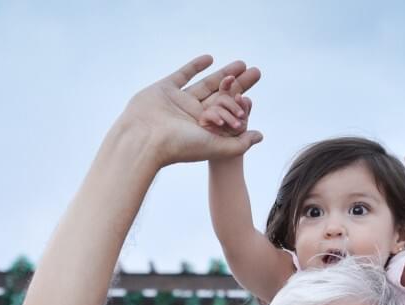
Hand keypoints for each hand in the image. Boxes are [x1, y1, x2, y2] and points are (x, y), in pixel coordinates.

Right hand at [121, 55, 262, 166]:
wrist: (144, 139)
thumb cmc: (179, 146)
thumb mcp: (216, 146)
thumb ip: (239, 143)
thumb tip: (260, 136)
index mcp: (203, 131)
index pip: (227, 114)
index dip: (241, 103)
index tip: (253, 93)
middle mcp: (191, 117)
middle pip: (220, 97)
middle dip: (239, 85)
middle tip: (256, 72)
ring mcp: (178, 102)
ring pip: (205, 85)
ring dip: (223, 74)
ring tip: (242, 64)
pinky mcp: (164, 89)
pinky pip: (182, 75)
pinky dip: (195, 66)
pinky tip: (210, 58)